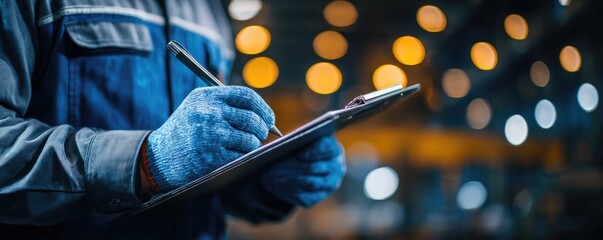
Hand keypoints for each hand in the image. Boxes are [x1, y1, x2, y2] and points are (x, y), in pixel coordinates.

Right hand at [144, 86, 274, 190]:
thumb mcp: (197, 107)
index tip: (269, 118)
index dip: (263, 108)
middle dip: (262, 128)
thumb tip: (265, 116)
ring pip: (250, 139)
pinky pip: (242, 156)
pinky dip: (242, 157)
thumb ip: (226, 104)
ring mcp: (210, 135)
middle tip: (262, 134)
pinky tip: (232, 156)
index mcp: (206, 96)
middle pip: (252, 118)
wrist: (159, 157)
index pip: (246, 96)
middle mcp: (208, 112)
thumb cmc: (185, 131)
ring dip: (252, 145)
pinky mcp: (212, 156)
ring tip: (243, 146)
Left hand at [262, 136, 345, 206]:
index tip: (300, 155)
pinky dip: (289, 192)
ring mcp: (330, 184)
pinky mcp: (319, 196)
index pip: (326, 148)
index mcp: (333, 149)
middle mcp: (336, 167)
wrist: (306, 164)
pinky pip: (305, 197)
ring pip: (309, 183)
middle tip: (275, 168)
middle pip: (315, 167)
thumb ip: (297, 141)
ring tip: (272, 178)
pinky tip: (276, 187)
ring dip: (289, 180)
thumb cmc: (302, 148)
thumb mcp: (301, 141)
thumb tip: (282, 148)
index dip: (313, 152)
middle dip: (294, 167)